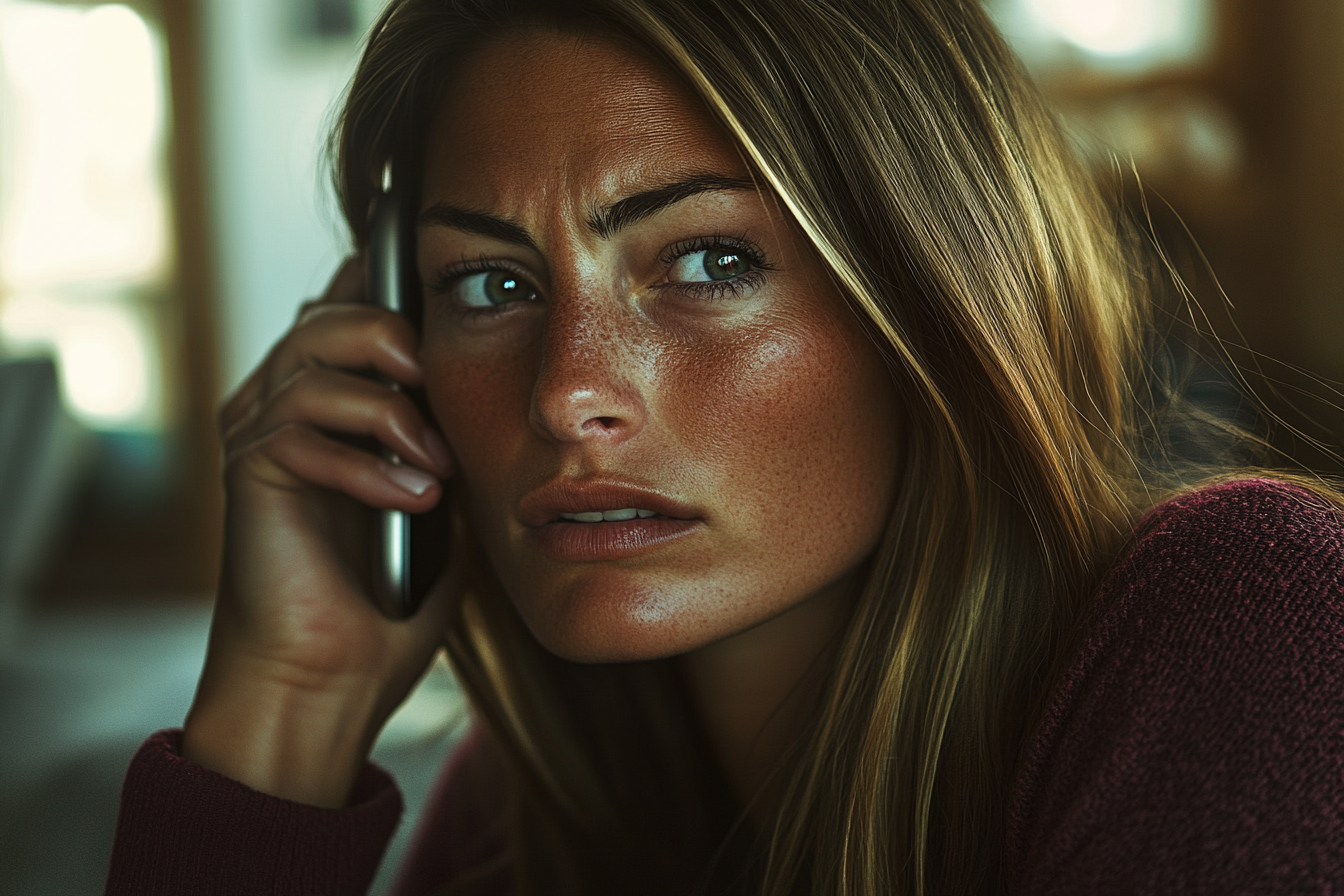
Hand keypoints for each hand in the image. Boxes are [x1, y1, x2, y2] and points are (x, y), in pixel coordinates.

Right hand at [183, 257, 456, 806]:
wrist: (334, 679)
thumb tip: (484, 375)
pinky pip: (300, 431)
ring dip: (391, 411)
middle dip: (396, 339)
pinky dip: (367, 464)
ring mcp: (259, 435)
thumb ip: (448, 431)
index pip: (350, 305)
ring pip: (313, 361)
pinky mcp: (247, 473)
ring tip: (435, 466)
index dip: (391, 285)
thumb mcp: (443, 495)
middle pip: (330, 314)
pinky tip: (409, 500)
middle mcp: (283, 404)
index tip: (448, 291)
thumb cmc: (392, 596)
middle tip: (441, 388)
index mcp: (331, 401)